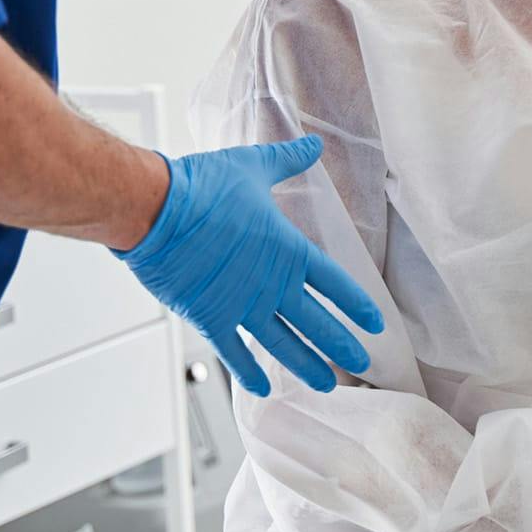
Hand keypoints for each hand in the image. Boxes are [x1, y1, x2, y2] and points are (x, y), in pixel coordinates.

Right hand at [116, 137, 383, 395]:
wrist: (155, 210)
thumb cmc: (202, 186)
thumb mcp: (254, 166)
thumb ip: (288, 160)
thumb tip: (314, 143)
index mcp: (288, 250)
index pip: (335, 284)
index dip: (357, 306)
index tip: (376, 325)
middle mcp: (272, 285)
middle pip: (317, 323)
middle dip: (342, 346)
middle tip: (364, 365)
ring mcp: (242, 306)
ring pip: (283, 346)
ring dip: (306, 367)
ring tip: (326, 385)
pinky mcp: (210, 318)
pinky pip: (235, 353)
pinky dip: (249, 372)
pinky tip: (262, 388)